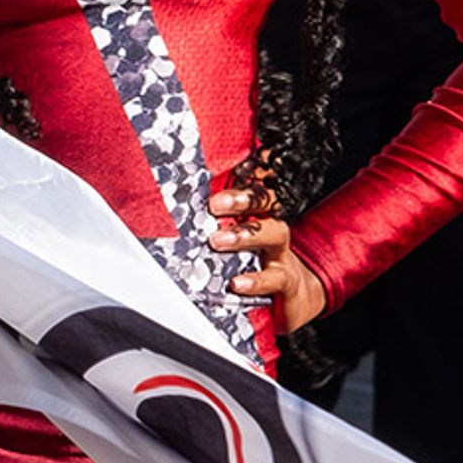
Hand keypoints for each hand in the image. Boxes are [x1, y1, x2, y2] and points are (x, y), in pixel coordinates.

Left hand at [210, 177, 331, 338]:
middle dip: (243, 198)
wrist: (293, 298)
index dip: (248, 169)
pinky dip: (256, 281)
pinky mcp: (287, 281)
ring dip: (246, 235)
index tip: (226, 164)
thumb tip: (169, 215)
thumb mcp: (235, 241)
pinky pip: (275, 278)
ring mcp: (282, 252)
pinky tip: (238, 284)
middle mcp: (273, 225)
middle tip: (214, 204)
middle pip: (267, 200)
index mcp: (258, 212)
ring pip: (275, 233)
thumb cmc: (254, 263)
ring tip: (218, 241)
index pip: (254, 184)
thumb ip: (212, 226)